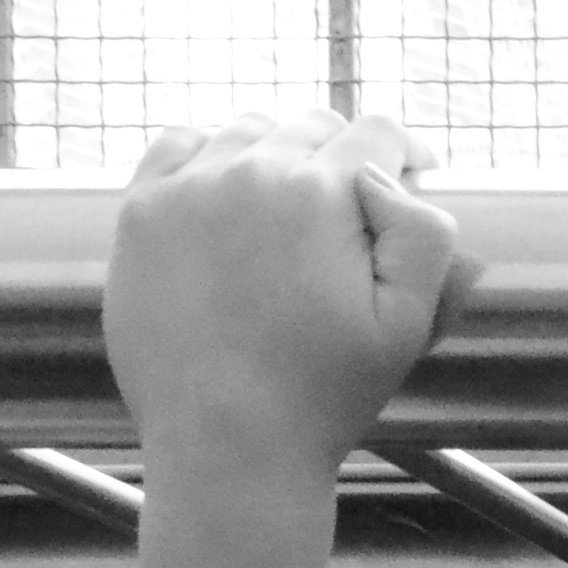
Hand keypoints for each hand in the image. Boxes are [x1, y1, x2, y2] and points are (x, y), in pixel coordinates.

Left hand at [105, 114, 465, 480]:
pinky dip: (209, 155)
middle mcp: (251, 170)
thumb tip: (391, 176)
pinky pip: (180, 145)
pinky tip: (226, 195)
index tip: (415, 175)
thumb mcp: (409, 324)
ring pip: (248, 131)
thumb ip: (425, 236)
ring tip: (289, 210)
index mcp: (323, 193)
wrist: (225, 440)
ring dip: (278, 156)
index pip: (376, 135)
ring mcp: (188, 186)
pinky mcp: (141, 211)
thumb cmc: (323, 393)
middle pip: (312, 127)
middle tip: (351, 214)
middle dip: (343, 159)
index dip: (406, 153)